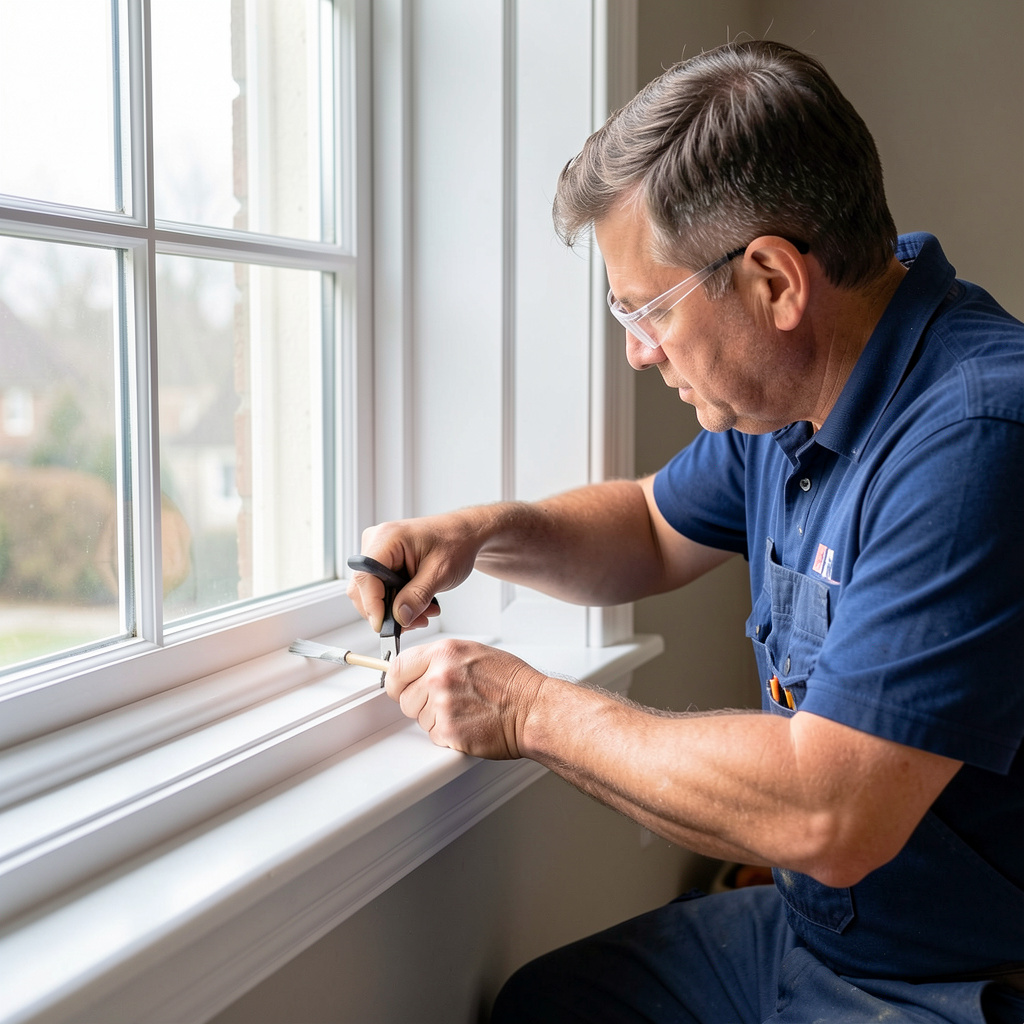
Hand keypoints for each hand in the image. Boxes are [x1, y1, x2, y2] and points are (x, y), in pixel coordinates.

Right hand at [347, 510, 486, 631]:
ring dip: (396, 610)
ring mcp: (378, 552)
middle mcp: (376, 542)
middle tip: (415, 622)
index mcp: (387, 538)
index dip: (372, 606)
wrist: (465, 534)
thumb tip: (399, 618)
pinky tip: (419, 605)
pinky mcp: (384, 562)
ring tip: (424, 612)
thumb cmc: (456, 542)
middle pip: (363, 589)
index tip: (386, 626)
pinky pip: (381, 590)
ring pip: (372, 593)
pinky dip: (398, 602)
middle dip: (388, 611)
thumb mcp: (441, 572)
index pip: (365, 577)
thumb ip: (418, 596)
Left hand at [385, 638, 546, 758]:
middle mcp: (439, 676)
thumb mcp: (473, 653)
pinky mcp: (449, 730)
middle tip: (448, 703)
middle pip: (404, 699)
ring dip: (436, 720)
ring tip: (465, 711)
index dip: (397, 683)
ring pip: (419, 719)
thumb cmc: (511, 683)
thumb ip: (440, 660)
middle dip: (420, 704)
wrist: (533, 709)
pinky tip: (469, 724)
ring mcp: (442, 704)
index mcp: (444, 653)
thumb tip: (416, 670)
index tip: (400, 688)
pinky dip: (448, 735)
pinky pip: (434, 736)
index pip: (397, 669)